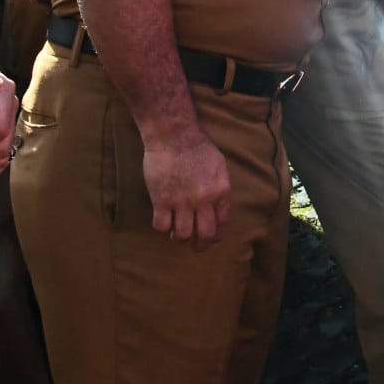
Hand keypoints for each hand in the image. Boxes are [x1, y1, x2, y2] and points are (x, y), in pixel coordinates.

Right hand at [142, 130, 231, 250]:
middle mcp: (204, 200)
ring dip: (180, 237)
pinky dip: (163, 227)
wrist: (175, 136)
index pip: (222, 223)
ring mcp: (182, 202)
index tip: (212, 237)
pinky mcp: (161, 201)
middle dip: (201, 244)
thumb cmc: (199, 148)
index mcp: (221, 191)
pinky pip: (161, 226)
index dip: (217, 234)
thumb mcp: (220, 167)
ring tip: (177, 233)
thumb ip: (220, 189)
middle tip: (197, 246)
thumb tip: (218, 208)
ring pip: (183, 235)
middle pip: (205, 235)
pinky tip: (163, 220)